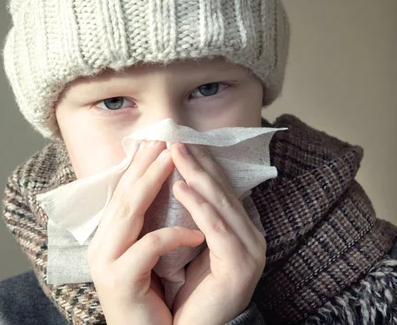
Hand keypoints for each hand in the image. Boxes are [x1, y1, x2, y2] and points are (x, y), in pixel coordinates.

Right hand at [88, 141, 205, 324]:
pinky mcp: (120, 280)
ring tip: (174, 159)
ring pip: (129, 212)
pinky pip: (149, 247)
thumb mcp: (148, 258)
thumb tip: (167, 191)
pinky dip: (173, 236)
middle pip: (123, 195)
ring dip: (153, 182)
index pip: (122, 193)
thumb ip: (149, 226)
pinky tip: (195, 232)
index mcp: (106, 238)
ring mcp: (105, 262)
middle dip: (145, 164)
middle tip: (164, 138)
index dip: (139, 166)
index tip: (157, 140)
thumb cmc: (151, 301)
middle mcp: (100, 246)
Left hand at [169, 143, 266, 324]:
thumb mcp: (191, 243)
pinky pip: (216, 229)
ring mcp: (250, 250)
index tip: (178, 138)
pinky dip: (198, 206)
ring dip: (197, 174)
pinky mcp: (240, 265)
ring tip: (175, 152)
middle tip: (175, 136)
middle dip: (197, 161)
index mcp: (240, 228)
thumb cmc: (189, 288)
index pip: (220, 187)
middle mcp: (250, 235)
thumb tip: (176, 177)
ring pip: (220, 204)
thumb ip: (191, 214)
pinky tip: (180, 187)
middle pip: (221, 189)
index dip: (201, 162)